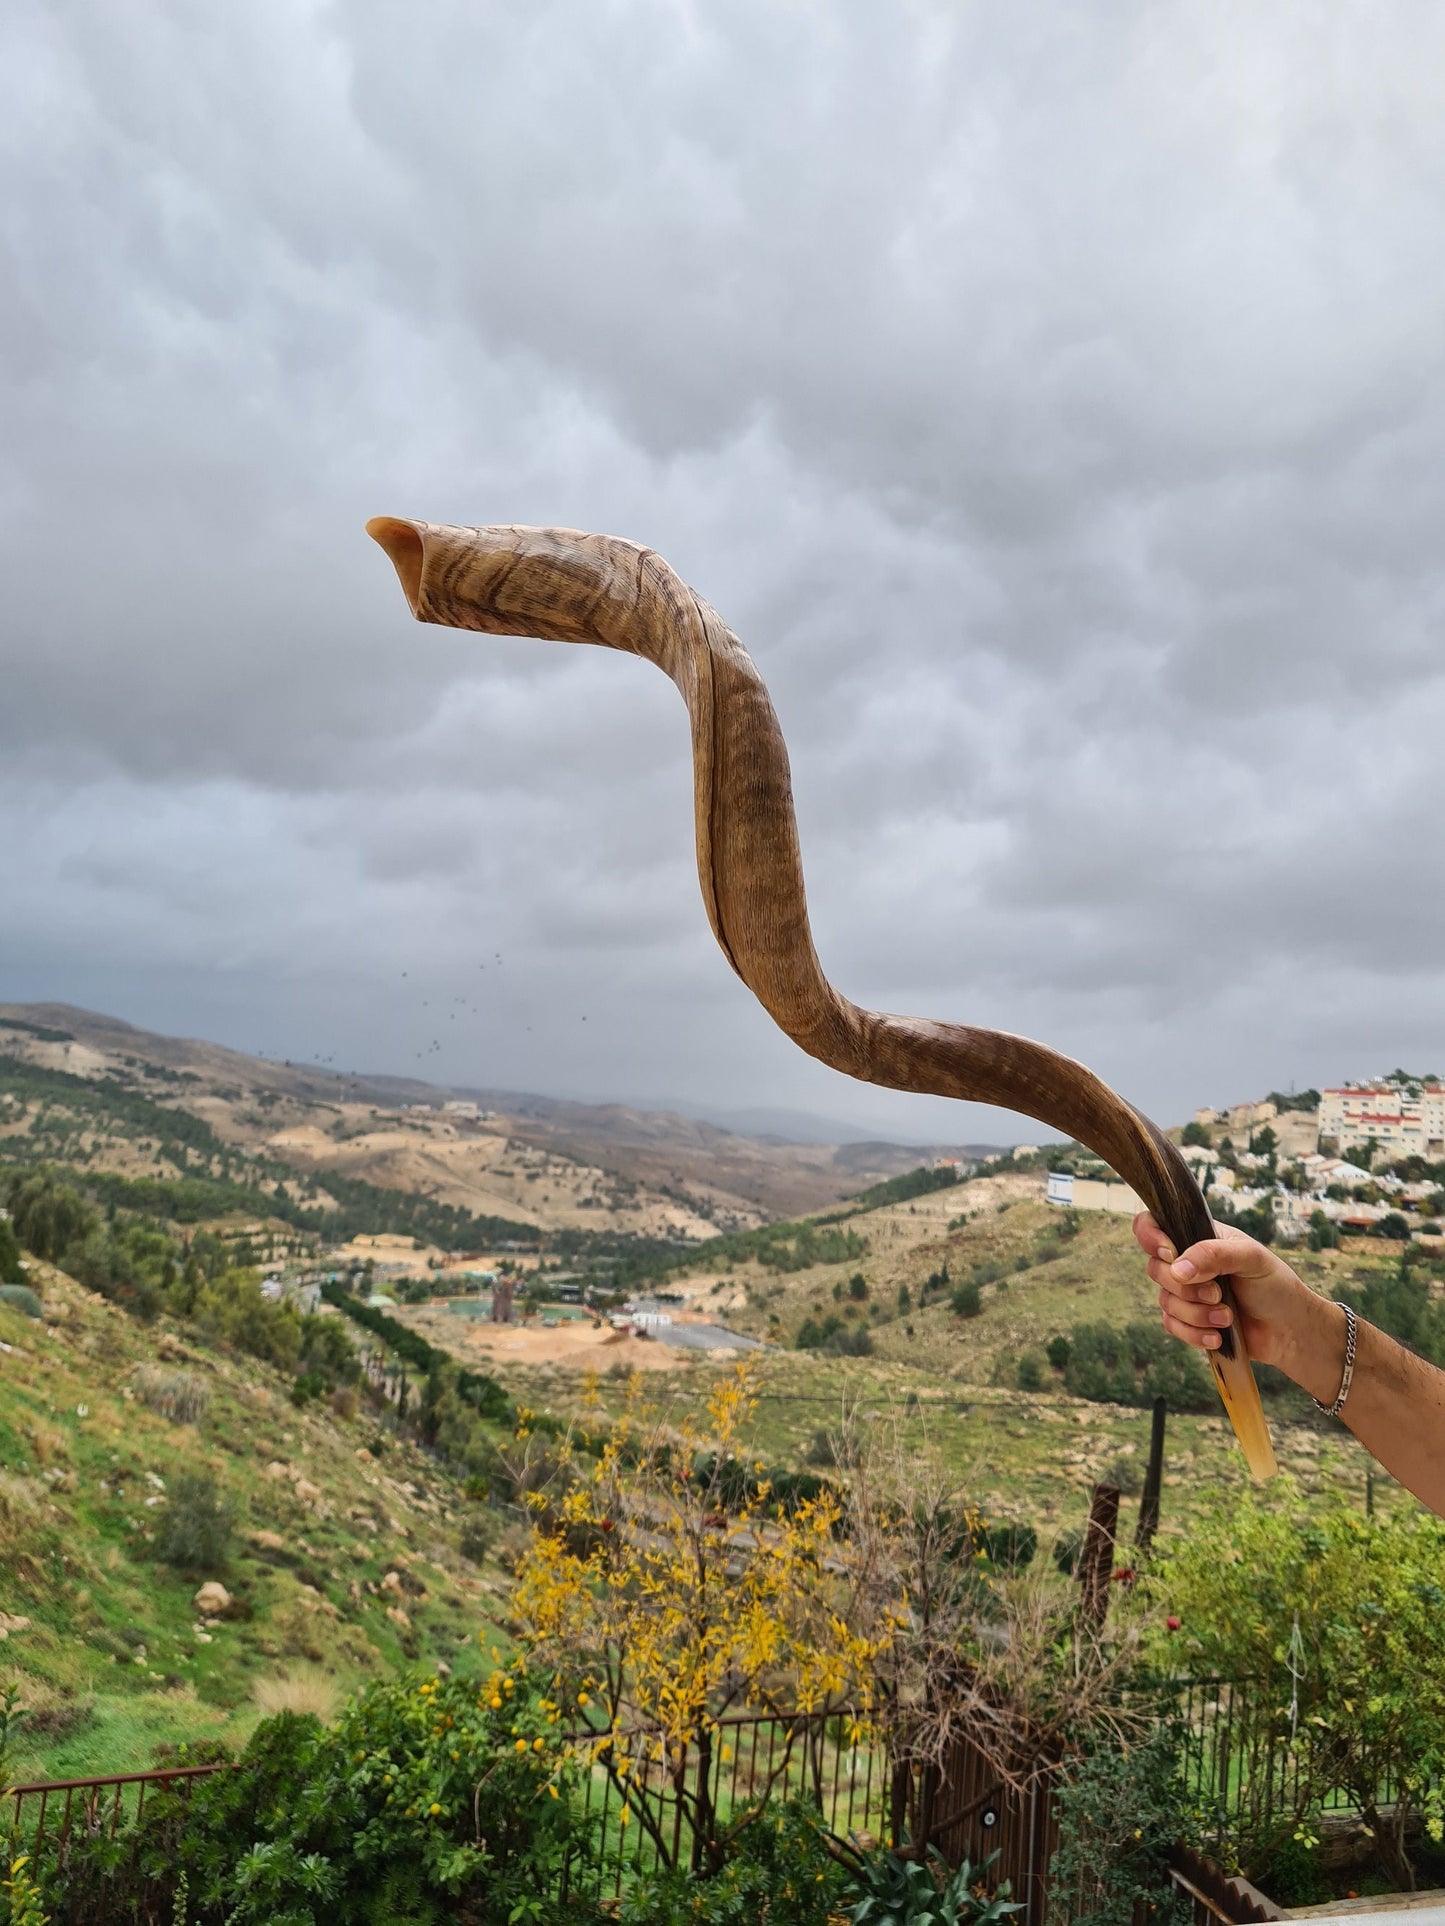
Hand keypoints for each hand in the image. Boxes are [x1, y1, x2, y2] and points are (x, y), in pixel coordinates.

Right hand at [1132, 1212, 1310, 1373]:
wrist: (1290, 1329)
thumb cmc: (1275, 1285)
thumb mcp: (1251, 1258)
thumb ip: (1213, 1254)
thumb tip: (1176, 1268)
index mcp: (1198, 1236)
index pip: (1152, 1224)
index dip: (1151, 1237)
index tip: (1171, 1255)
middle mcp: (1186, 1262)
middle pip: (1155, 1269)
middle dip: (1186, 1288)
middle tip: (1217, 1293)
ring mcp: (1186, 1293)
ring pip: (1165, 1302)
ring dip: (1196, 1314)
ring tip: (1227, 1317)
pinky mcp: (1188, 1321)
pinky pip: (1172, 1326)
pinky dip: (1194, 1334)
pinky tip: (1218, 1336)